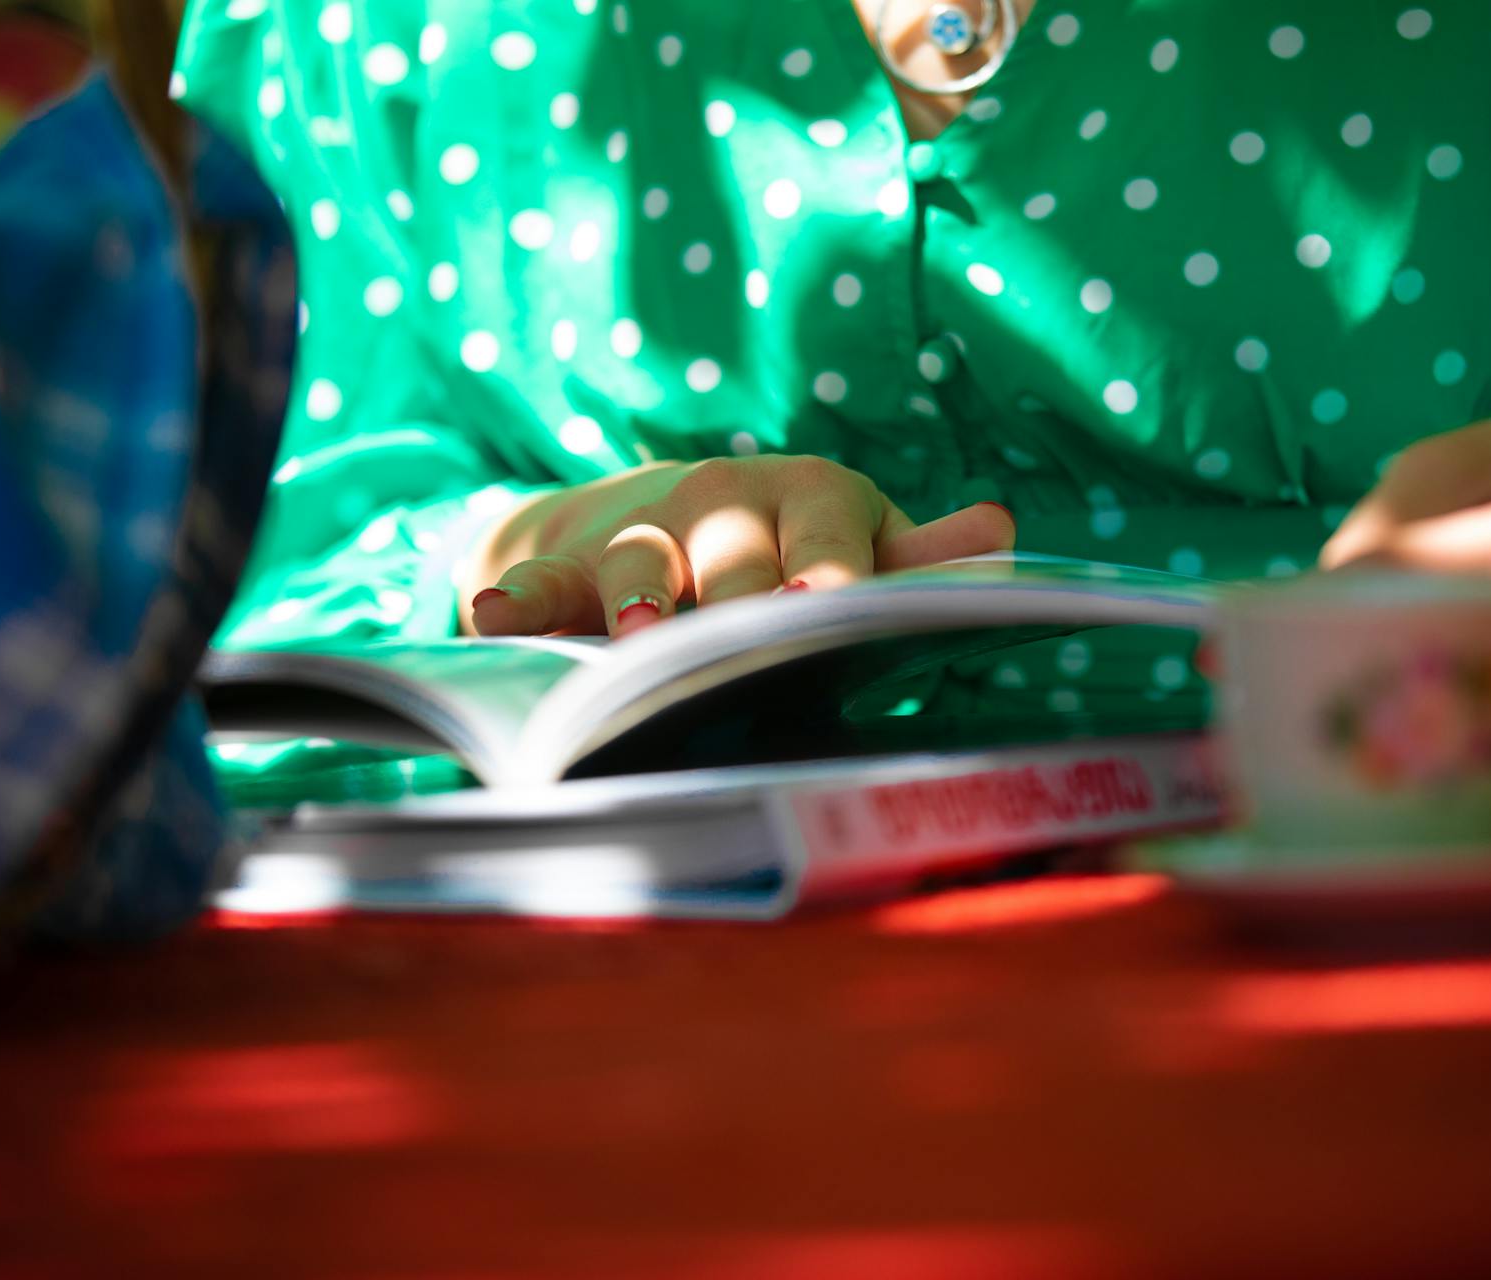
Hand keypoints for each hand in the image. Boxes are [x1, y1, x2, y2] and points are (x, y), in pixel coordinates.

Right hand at [459, 456, 1014, 637]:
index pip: (826, 529)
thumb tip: (1001, 533)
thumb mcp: (853, 540)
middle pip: (734, 554)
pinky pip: (540, 582)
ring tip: (641, 633)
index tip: (827, 605)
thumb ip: (918, 557)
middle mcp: (725, 504)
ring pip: (643, 560)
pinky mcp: (571, 565)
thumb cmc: (787, 546)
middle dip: (738, 597)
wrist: (663, 515)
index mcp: (810, 497)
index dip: (827, 566)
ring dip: (642, 591)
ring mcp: (645, 531)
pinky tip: (489, 617)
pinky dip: (515, 597)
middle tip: (743, 641)